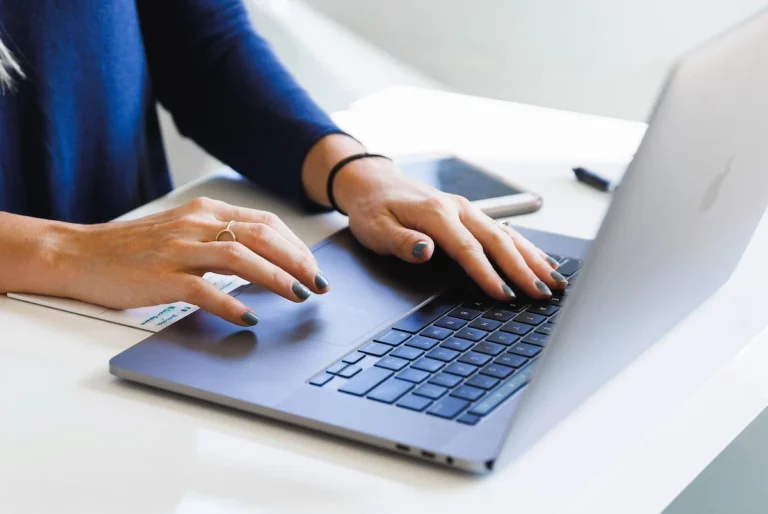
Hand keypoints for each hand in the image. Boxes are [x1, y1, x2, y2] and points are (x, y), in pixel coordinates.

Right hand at [52, 198, 329, 325]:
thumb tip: (267, 261)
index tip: (315, 268)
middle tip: (319, 285)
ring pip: (241, 257)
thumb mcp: (183, 231)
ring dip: (277, 278)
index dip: (297, 246)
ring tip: (299, 296)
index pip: (266, 222)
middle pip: (262, 236)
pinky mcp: (161, 276)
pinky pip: (205, 289)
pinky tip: (250, 318)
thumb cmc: (134, 248)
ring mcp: (178, 249)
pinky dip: (232, 304)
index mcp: (205, 211)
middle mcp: (196, 224)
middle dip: (298, 262)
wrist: (78, 253)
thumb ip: (220, 238)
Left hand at [333, 158, 567, 300]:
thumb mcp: (376, 229)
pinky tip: (542, 261)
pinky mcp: (471, 214)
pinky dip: (526, 247)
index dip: (488, 274)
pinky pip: (505, 230)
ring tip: (555, 281)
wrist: (374, 183)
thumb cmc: (373, 209)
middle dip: (524, 269)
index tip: (505, 295)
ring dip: (533, 258)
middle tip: (543, 294)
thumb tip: (426, 251)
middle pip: (498, 241)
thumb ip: (402, 242)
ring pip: (508, 235)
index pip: (468, 249)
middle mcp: (458, 209)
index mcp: (436, 214)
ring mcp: (468, 210)